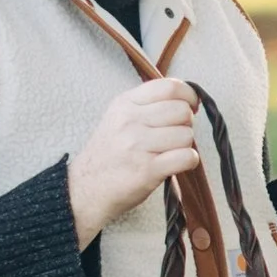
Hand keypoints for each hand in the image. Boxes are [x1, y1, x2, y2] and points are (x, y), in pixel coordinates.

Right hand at [67, 76, 199, 243]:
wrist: (85, 189)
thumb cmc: (108, 154)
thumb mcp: (118, 118)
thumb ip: (147, 106)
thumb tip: (186, 100)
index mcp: (125, 104)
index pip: (169, 87)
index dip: (189, 95)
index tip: (191, 106)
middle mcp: (130, 121)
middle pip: (182, 111)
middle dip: (186, 124)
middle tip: (175, 135)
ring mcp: (137, 145)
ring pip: (186, 135)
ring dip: (185, 145)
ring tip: (170, 152)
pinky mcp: (147, 170)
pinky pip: (186, 157)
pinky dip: (189, 161)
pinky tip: (176, 164)